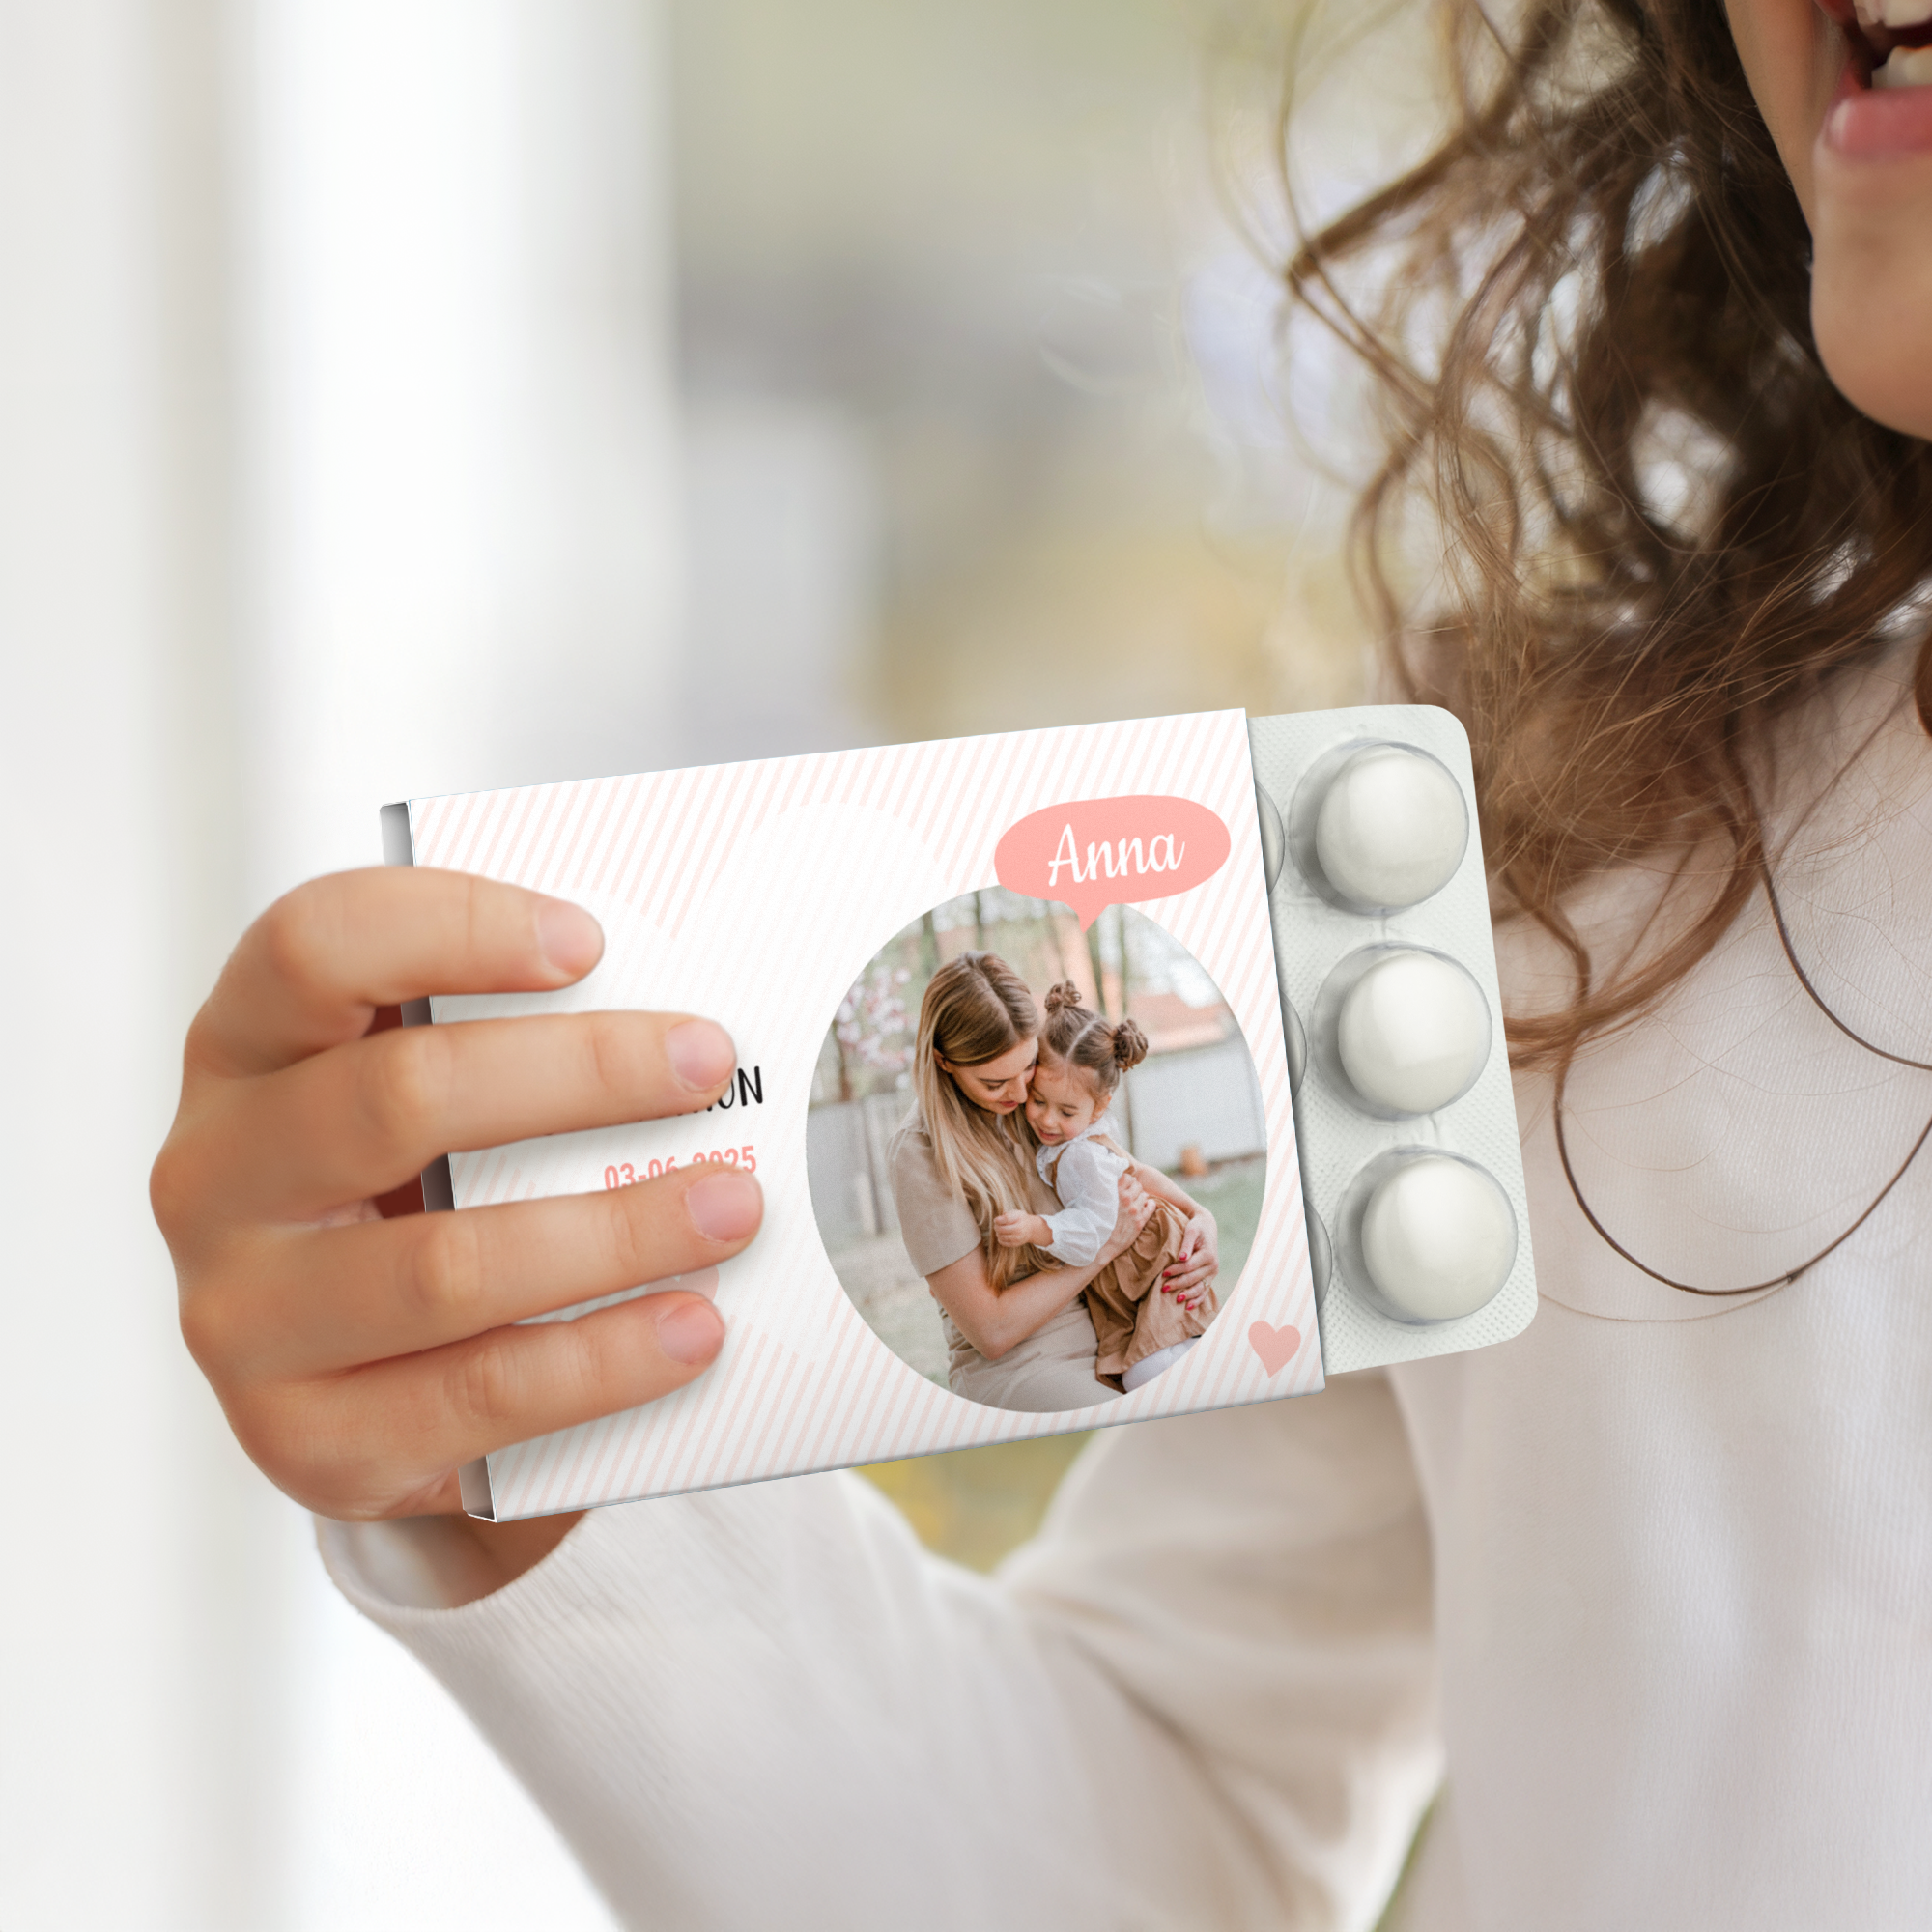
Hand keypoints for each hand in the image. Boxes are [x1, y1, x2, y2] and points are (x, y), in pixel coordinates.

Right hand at [151, 867, 763, 1575]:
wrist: (363, 1388)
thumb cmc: (415, 1193)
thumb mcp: (430, 1094)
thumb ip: (511, 1034)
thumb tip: (677, 1007)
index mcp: (243, 1049)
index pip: (313, 946)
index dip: (450, 926)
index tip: (589, 941)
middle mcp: (217, 1176)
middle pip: (398, 1097)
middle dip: (581, 1074)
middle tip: (705, 1064)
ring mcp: (245, 1318)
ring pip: (446, 1266)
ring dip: (614, 1233)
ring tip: (731, 1208)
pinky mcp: (307, 1439)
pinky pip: (477, 1395)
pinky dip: (602, 1360)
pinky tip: (692, 1326)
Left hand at [992, 1212, 1028, 1247]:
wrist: (1031, 1229)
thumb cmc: (1020, 1219)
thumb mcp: (1016, 1213)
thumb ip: (1006, 1215)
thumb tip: (997, 1220)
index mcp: (1018, 1219)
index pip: (1006, 1219)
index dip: (998, 1220)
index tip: (996, 1220)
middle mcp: (1019, 1229)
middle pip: (1001, 1229)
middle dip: (996, 1226)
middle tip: (997, 1225)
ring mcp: (1017, 1238)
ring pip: (1000, 1236)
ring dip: (997, 1233)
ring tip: (1000, 1230)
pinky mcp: (1015, 1244)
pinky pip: (1002, 1243)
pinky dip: (1000, 1238)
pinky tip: (1002, 1235)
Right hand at [1094, 1170, 1154, 1265]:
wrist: (1100, 1245)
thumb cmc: (1095, 1223)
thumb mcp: (1095, 1203)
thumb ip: (1103, 1191)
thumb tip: (1105, 1181)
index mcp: (1115, 1193)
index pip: (1128, 1177)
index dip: (1127, 1181)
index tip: (1125, 1186)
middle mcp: (1126, 1200)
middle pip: (1138, 1185)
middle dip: (1135, 1189)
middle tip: (1131, 1195)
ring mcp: (1134, 1211)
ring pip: (1144, 1195)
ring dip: (1141, 1198)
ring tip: (1136, 1202)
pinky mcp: (1140, 1222)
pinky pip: (1151, 1206)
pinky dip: (1149, 1205)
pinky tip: (1145, 1207)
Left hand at [1162, 1209, 1218, 1308]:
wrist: (1207, 1227)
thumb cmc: (1196, 1228)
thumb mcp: (1191, 1231)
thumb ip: (1186, 1244)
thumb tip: (1182, 1258)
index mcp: (1209, 1255)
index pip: (1189, 1266)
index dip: (1176, 1271)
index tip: (1163, 1273)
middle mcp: (1213, 1265)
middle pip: (1193, 1278)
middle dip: (1178, 1284)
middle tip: (1163, 1288)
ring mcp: (1213, 1273)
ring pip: (1200, 1288)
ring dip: (1188, 1295)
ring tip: (1176, 1299)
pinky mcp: (1210, 1277)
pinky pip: (1205, 1291)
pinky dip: (1197, 1300)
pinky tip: (1188, 1307)